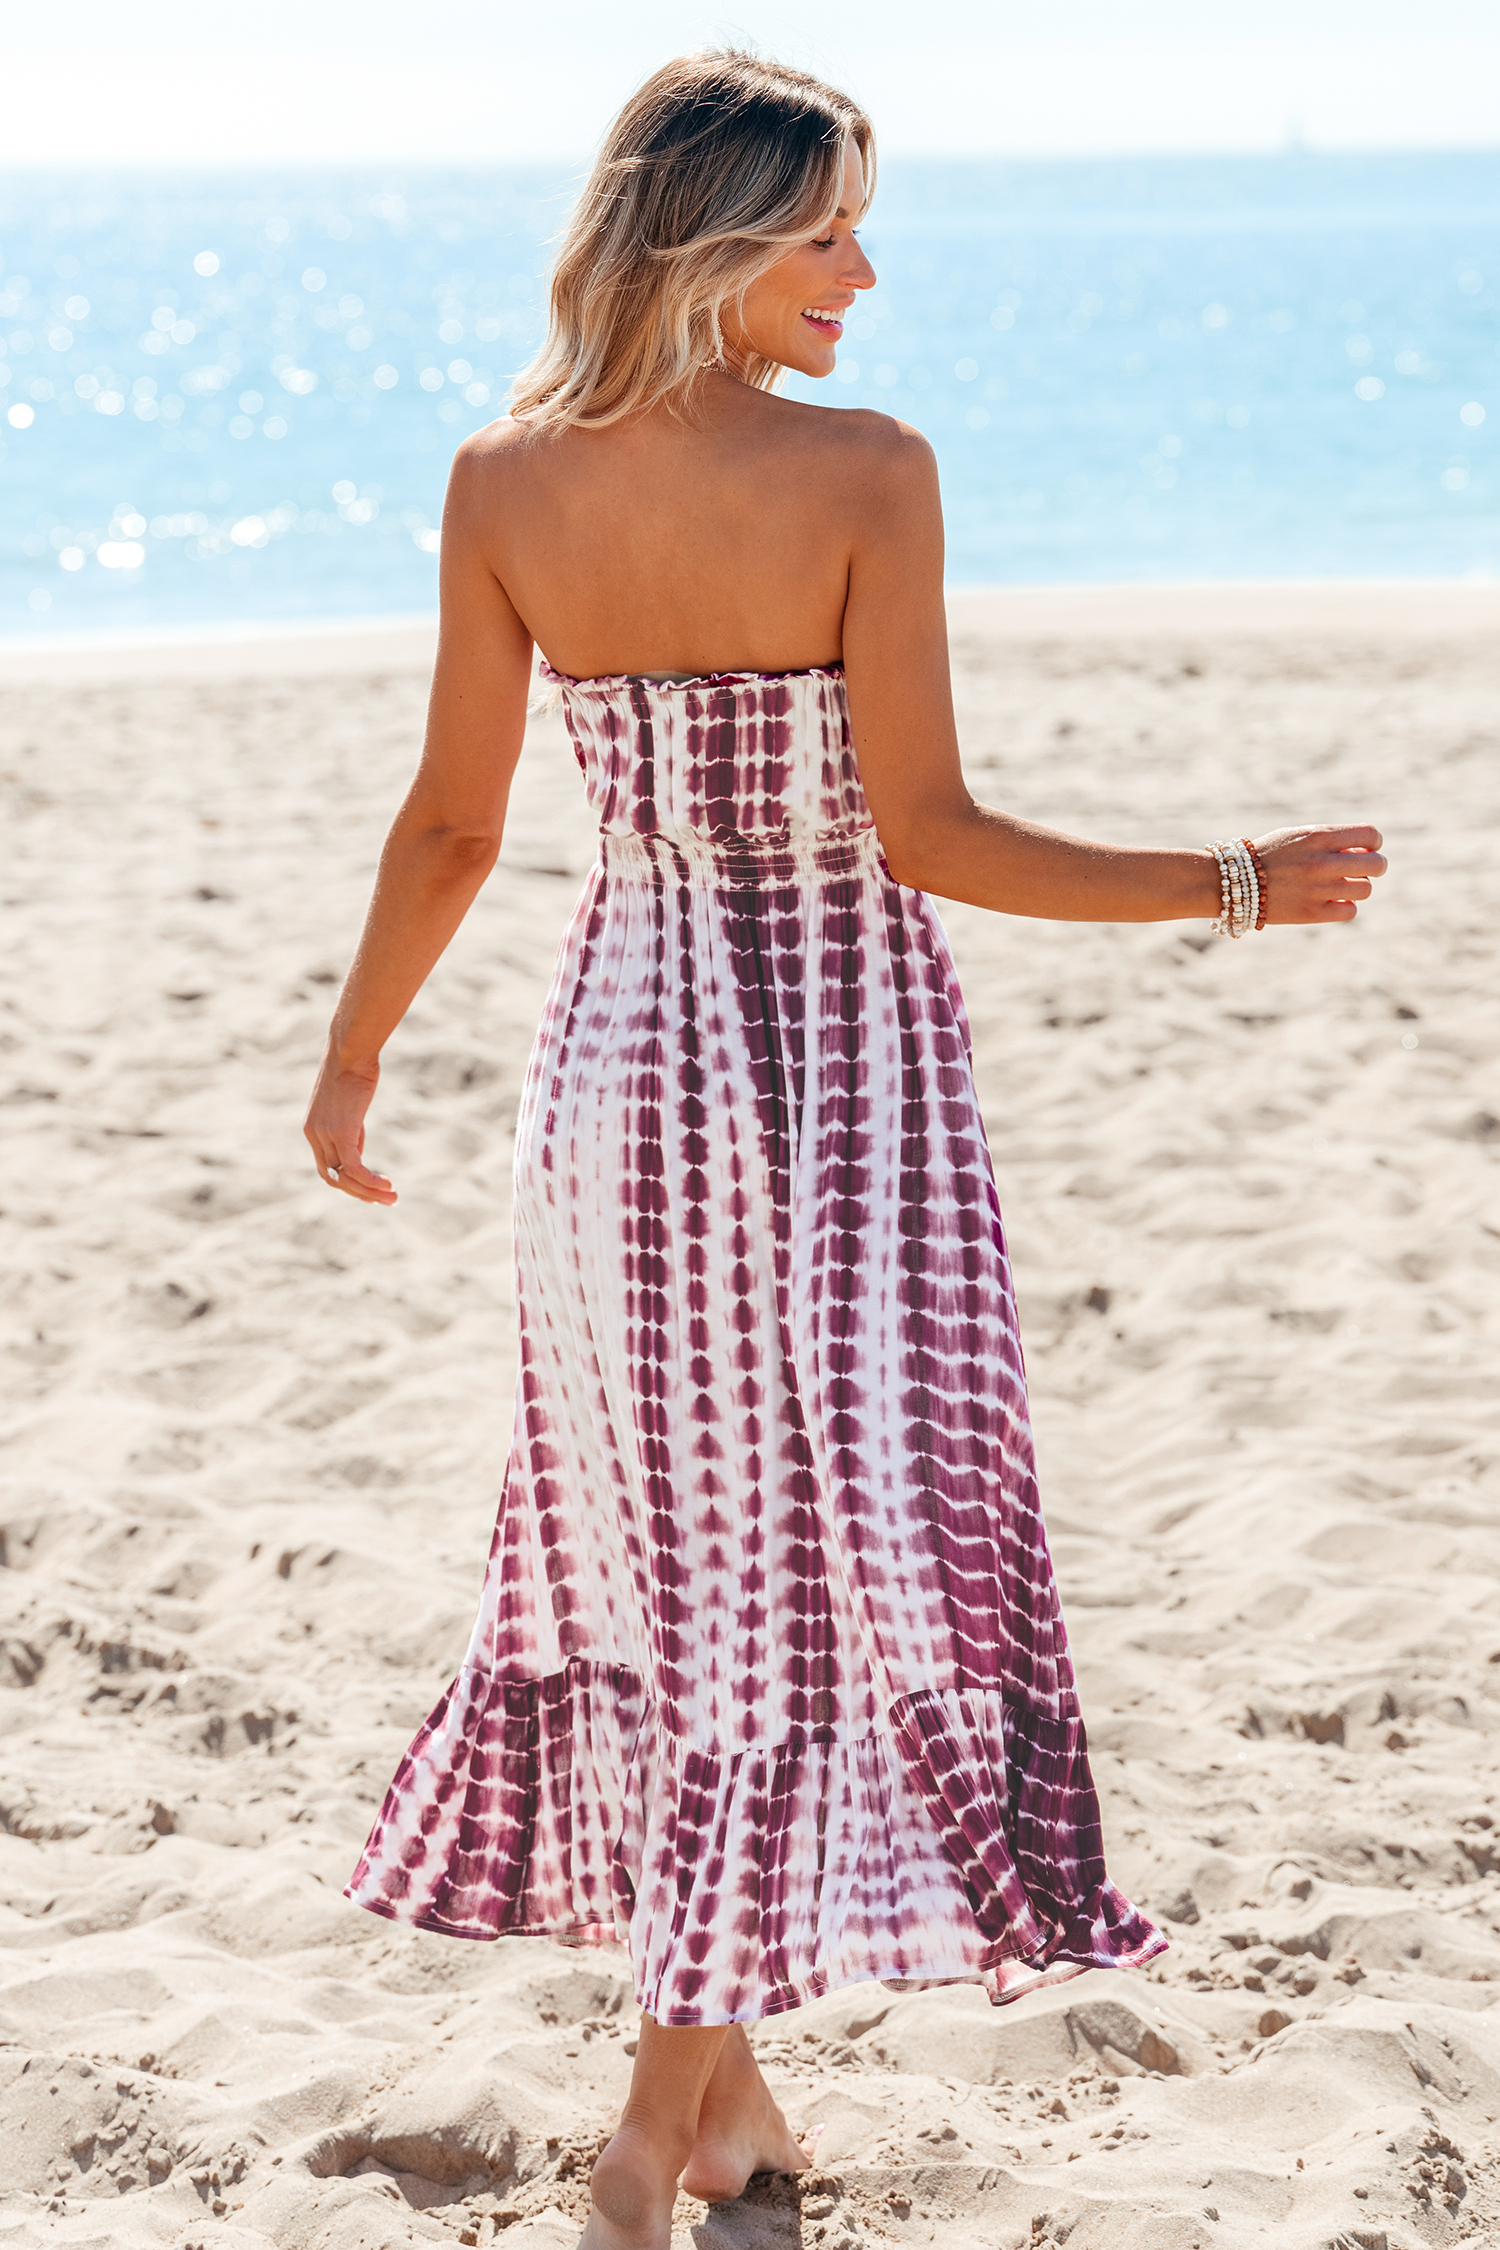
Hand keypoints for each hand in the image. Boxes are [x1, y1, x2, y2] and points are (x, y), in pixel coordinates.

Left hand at [303, 1049, 396, 1204]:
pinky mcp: (341, 1132)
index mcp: (312, 1129)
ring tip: (393, 1198)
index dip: (347, 1182)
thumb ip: (349, 1126)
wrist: (350, 1050)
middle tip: (384, 1201)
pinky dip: (370, 1181)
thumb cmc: (352, 1067)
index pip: (326, 1166)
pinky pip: (353, 1168)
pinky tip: (388, 1186)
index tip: (371, 1188)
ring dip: (369, 1192)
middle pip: (332, 1178)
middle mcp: (314, 1135)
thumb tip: (356, 1144)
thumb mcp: (348, 1102)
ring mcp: (325, 1134)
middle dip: (359, 1194)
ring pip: (344, 1178)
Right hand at [1254, 824, 1386, 922]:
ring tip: (1343, 885)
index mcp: (1319, 837)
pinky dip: (1346, 906)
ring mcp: (1317, 889)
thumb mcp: (1299, 836)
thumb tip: (1366, 854)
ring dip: (1358, 886)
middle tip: (1363, 869)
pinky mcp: (1311, 913)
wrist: (1232, 881)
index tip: (1365, 848)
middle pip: (1376, 864)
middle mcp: (1321, 862)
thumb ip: (1332, 840)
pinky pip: (1350, 910)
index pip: (1370, 835)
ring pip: (1365, 889)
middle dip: (1375, 866)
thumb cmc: (1270, 854)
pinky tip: (1333, 901)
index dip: (1373, 842)